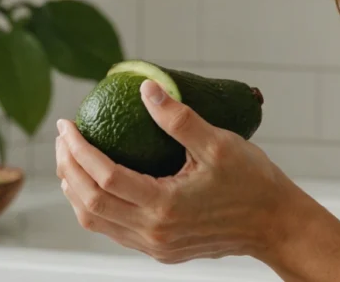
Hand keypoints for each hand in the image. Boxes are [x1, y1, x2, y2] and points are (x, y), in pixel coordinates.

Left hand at [54, 79, 288, 263]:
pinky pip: (115, 229)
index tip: (68, 124)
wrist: (275, 224)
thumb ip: (179, 118)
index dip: (80, 149)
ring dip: (76, 190)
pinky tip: (97, 183)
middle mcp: (154, 232)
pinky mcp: (161, 250)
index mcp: (165, 206)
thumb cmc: (253, 181)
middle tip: (64, 138)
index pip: (104, 177)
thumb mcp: (219, 143)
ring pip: (97, 222)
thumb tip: (146, 89)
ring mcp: (156, 246)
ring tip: (70, 159)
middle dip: (68, 168)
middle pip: (90, 203)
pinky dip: (97, 205)